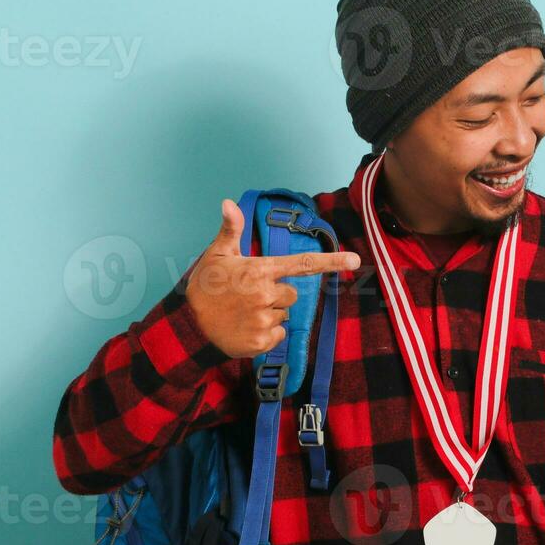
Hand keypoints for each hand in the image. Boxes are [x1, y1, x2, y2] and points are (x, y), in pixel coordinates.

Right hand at [185, 199, 360, 357]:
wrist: (188, 324)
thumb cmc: (205, 286)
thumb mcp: (216, 255)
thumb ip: (230, 230)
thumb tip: (228, 202)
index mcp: (259, 270)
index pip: (302, 265)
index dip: (332, 262)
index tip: (355, 260)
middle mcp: (265, 294)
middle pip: (291, 295)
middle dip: (275, 295)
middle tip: (249, 296)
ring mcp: (264, 320)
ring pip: (283, 314)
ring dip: (269, 313)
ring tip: (243, 312)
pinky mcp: (262, 342)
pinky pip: (278, 334)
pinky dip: (266, 333)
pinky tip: (245, 327)